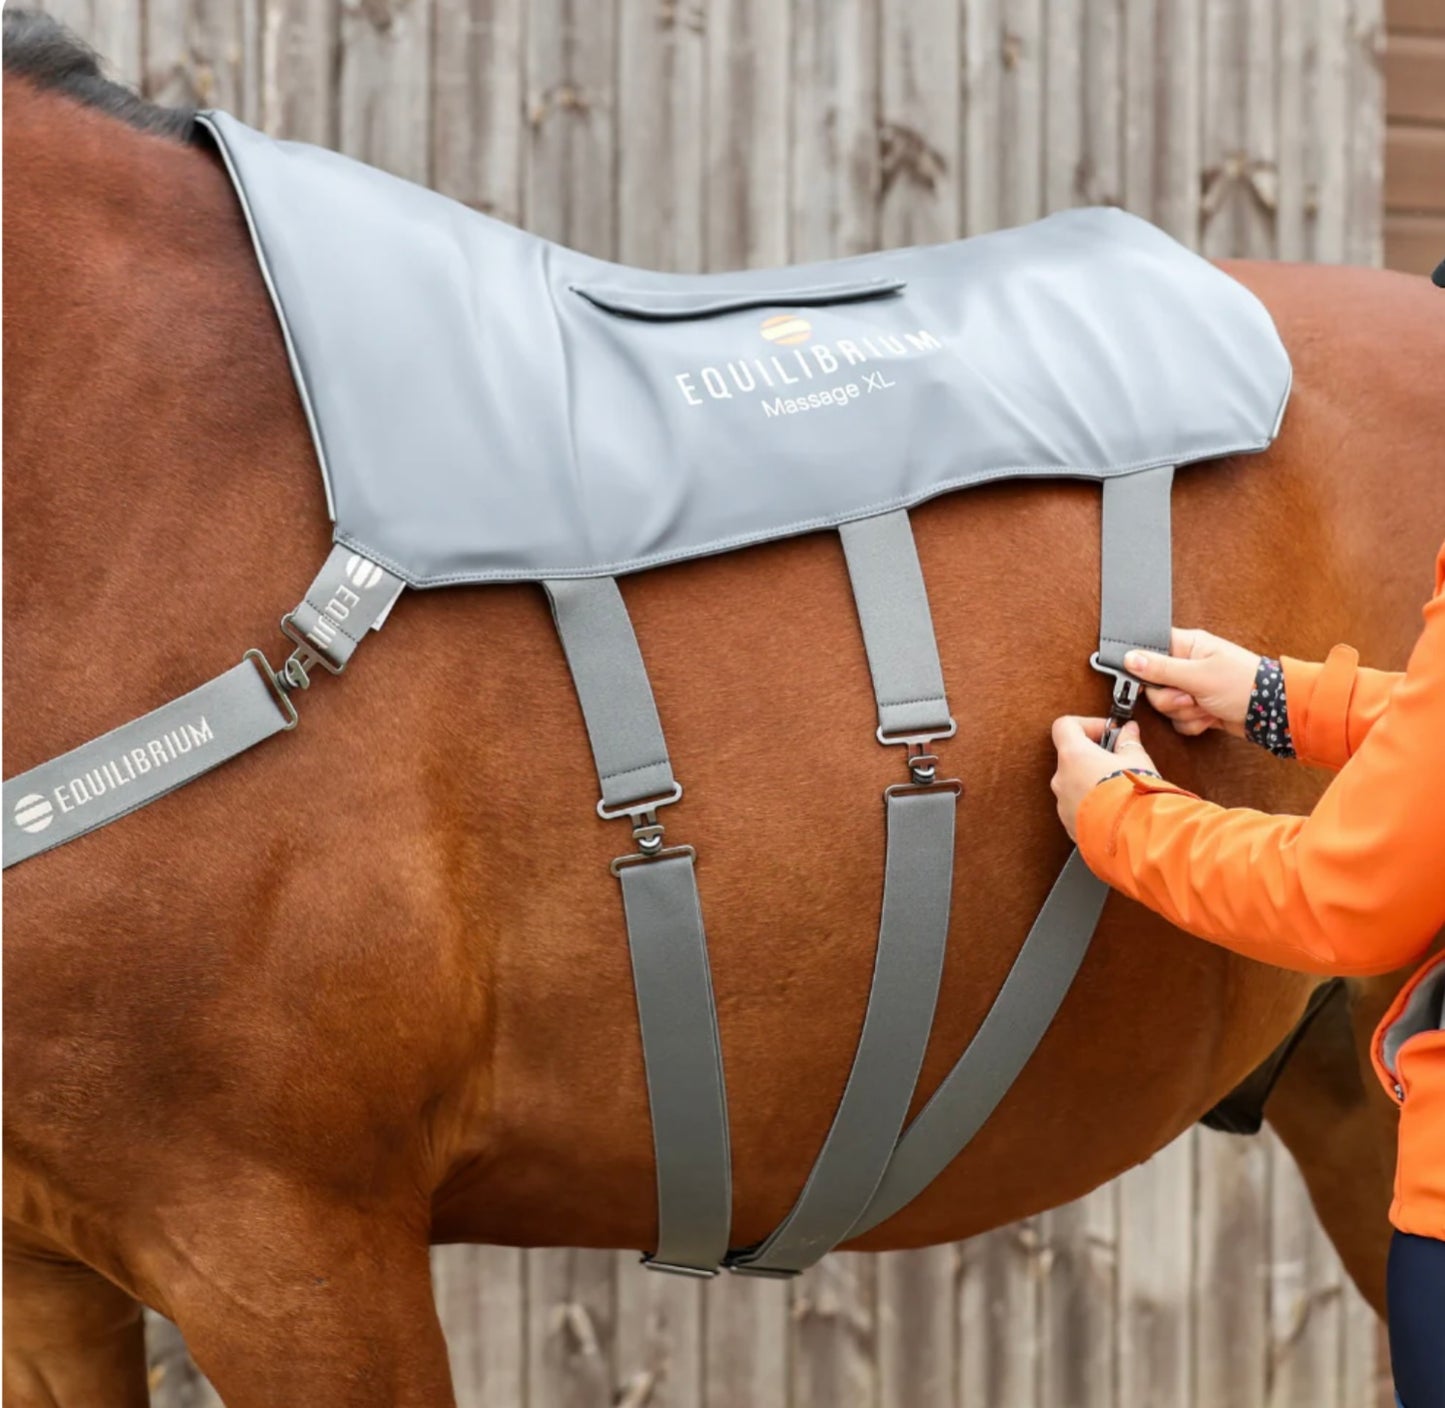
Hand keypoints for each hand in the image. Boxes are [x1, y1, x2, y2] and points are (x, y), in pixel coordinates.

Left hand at [1050, 716, 1159, 839]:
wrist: (1133, 838)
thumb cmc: (1133, 795)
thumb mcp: (1138, 761)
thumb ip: (1129, 742)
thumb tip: (1128, 730)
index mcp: (1073, 756)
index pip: (1065, 726)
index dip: (1086, 724)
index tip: (1109, 732)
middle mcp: (1061, 779)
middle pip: (1071, 757)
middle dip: (1094, 755)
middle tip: (1119, 760)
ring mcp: (1063, 803)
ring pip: (1074, 784)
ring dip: (1093, 780)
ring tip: (1120, 787)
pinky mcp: (1069, 824)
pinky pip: (1078, 806)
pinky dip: (1093, 803)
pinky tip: (1116, 807)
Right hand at [1125, 628, 1260, 738]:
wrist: (1273, 714)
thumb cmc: (1244, 684)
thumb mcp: (1198, 675)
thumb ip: (1160, 668)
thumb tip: (1130, 658)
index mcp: (1188, 646)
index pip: (1150, 649)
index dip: (1145, 666)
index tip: (1150, 680)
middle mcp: (1188, 665)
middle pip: (1154, 684)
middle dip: (1171, 698)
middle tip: (1190, 696)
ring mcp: (1193, 687)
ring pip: (1166, 705)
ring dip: (1185, 712)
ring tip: (1207, 705)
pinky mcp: (1199, 707)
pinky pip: (1179, 719)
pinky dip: (1194, 723)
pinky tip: (1211, 716)